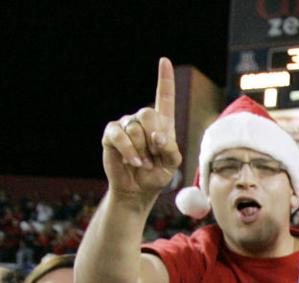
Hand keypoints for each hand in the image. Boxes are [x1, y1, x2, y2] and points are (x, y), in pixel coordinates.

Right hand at [100, 58, 181, 199]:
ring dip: (143, 151)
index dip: (165, 79)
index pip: (164, 97)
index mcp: (162, 124)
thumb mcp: (172, 164)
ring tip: (144, 163)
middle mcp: (142, 120)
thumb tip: (157, 137)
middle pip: (148, 113)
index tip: (164, 61)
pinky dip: (130, 152)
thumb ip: (171, 148)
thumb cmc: (157, 175)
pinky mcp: (111, 135)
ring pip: (135, 129)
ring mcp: (125, 125)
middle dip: (154, 137)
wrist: (138, 190)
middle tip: (155, 155)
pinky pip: (120, 136)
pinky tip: (135, 163)